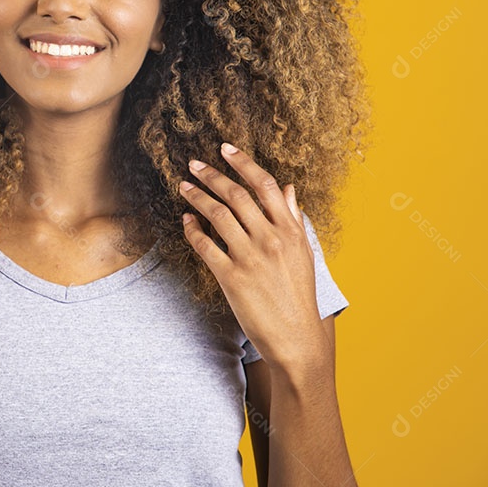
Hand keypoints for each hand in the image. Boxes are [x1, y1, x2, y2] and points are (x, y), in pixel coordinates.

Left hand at [178, 142, 328, 372]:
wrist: (296, 337)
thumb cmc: (299, 294)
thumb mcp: (303, 252)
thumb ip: (293, 218)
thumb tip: (287, 188)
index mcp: (290, 230)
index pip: (265, 185)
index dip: (243, 163)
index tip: (225, 149)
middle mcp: (271, 239)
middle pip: (236, 195)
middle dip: (212, 175)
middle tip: (194, 165)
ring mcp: (250, 258)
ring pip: (217, 216)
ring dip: (197, 197)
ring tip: (183, 187)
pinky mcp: (232, 278)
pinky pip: (205, 246)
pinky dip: (192, 229)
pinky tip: (186, 220)